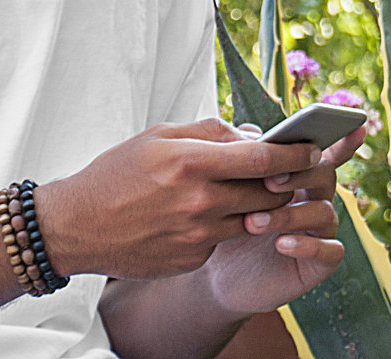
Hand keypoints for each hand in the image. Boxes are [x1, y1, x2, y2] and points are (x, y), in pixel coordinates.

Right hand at [38, 118, 321, 280]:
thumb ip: (209, 131)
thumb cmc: (116, 173)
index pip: (263, 158)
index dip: (295, 154)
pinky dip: (227, 225)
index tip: (312, 148)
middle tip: (292, 171)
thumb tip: (252, 135)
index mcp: (191, 162)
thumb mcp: (158, 136)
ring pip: (253, 219)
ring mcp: (197, 235)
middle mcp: (199, 201)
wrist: (77, 227)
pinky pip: (226, 238)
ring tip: (250, 191)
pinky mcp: (193, 259)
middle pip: (267, 192)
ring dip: (259, 206)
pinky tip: (207, 215)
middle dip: (285, 181)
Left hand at [196, 122, 367, 315]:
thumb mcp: (228, 187)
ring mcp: (320, 231)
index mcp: (298, 175)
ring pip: (324, 211)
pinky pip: (330, 251)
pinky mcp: (319, 263)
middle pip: (324, 174)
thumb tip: (253, 134)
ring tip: (254, 221)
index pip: (323, 152)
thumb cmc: (224, 222)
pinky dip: (307, 245)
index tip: (354, 126)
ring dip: (290, 213)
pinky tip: (281, 244)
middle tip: (268, 182)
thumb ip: (243, 158)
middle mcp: (315, 199)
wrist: (215, 273)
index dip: (342, 139)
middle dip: (299, 174)